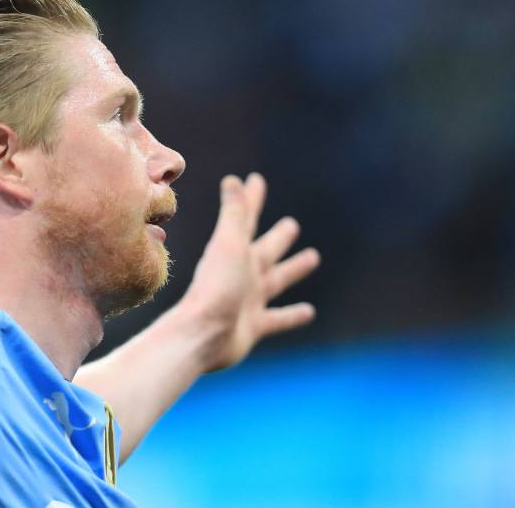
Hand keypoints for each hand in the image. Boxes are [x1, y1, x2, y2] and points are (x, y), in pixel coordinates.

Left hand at [180, 173, 319, 372]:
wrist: (202, 334)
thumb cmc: (215, 287)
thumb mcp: (229, 245)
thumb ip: (235, 214)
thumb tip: (234, 179)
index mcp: (236, 252)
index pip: (247, 219)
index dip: (252, 199)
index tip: (256, 180)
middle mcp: (243, 274)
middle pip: (266, 251)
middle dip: (278, 238)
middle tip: (291, 225)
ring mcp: (249, 301)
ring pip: (277, 281)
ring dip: (293, 270)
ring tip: (312, 257)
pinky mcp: (254, 326)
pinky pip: (279, 318)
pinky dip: (293, 315)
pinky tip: (309, 312)